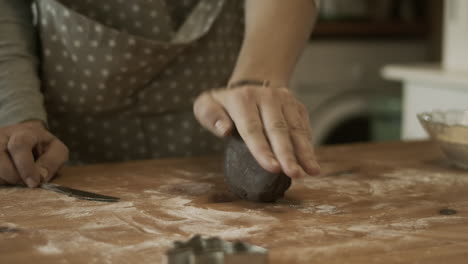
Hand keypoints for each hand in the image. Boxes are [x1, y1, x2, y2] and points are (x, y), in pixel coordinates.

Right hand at [0, 120, 68, 186]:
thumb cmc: (43, 146)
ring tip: (17, 180)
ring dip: (5, 179)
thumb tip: (41, 176)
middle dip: (14, 176)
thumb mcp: (56, 149)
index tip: (34, 183)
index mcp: (24, 132)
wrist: (27, 138)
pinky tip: (8, 179)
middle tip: (25, 183)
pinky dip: (1, 180)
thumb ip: (52, 161)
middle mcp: (2, 136)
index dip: (26, 166)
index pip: (20, 145)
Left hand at [193, 85, 319, 178]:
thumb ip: (210, 116)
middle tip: (294, 174)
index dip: (263, 150)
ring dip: (305, 152)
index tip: (273, 168)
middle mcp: (267, 96)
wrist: (249, 85)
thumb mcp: (206, 106)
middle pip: (278, 129)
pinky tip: (312, 163)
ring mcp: (285, 100)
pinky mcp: (297, 106)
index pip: (252, 128)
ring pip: (296, 129)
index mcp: (242, 99)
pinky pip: (304, 128)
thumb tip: (224, 130)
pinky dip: (309, 146)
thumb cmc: (225, 105)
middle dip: (287, 154)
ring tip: (312, 172)